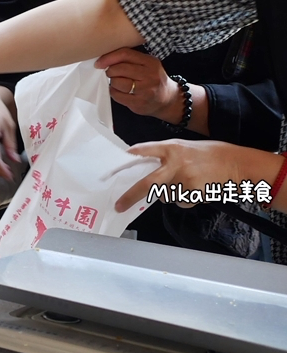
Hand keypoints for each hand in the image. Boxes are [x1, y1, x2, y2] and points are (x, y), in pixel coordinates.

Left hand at [95, 49, 182, 120]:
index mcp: (150, 62)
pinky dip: (113, 92)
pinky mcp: (138, 103)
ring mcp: (144, 90)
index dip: (109, 58)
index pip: (125, 54)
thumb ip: (131, 60)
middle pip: (120, 69)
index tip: (99, 62)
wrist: (168, 99)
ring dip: (112, 82)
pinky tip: (118, 90)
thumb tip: (106, 59)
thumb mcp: (148, 65)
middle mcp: (149, 75)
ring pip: (117, 82)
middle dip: (110, 71)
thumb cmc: (153, 79)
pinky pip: (117, 95)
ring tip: (116, 82)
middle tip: (110, 73)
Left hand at [116, 139, 242, 210]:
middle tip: (119, 206)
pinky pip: (180, 201)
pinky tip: (193, 188)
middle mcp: (176, 163)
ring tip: (184, 182)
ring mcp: (185, 179)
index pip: (145, 150)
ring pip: (165, 196)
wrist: (235, 163)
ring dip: (168, 194)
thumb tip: (139, 164)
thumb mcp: (183, 147)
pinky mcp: (195, 192)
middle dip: (131, 197)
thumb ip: (163, 155)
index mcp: (172, 148)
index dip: (131, 157)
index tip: (116, 164)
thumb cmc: (207, 154)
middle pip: (147, 184)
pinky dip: (183, 198)